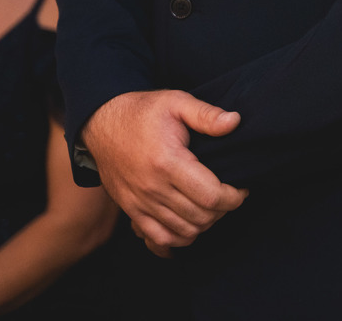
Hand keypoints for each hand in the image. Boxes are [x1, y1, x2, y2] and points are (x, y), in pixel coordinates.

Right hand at [82, 90, 247, 254]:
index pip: (211, 196)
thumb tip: (234, 121)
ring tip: (212, 206)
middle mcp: (153, 187)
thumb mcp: (176, 102)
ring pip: (184, 232)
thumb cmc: (142, 111)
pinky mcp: (131, 209)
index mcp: (167, 162)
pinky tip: (190, 223)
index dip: (233, 197)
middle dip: (223, 210)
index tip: (241, 189)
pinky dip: (180, 237)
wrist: (100, 123)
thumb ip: (206, 114)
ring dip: (205, 223)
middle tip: (229, 195)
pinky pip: (159, 238)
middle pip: (200, 217)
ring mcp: (140, 202)